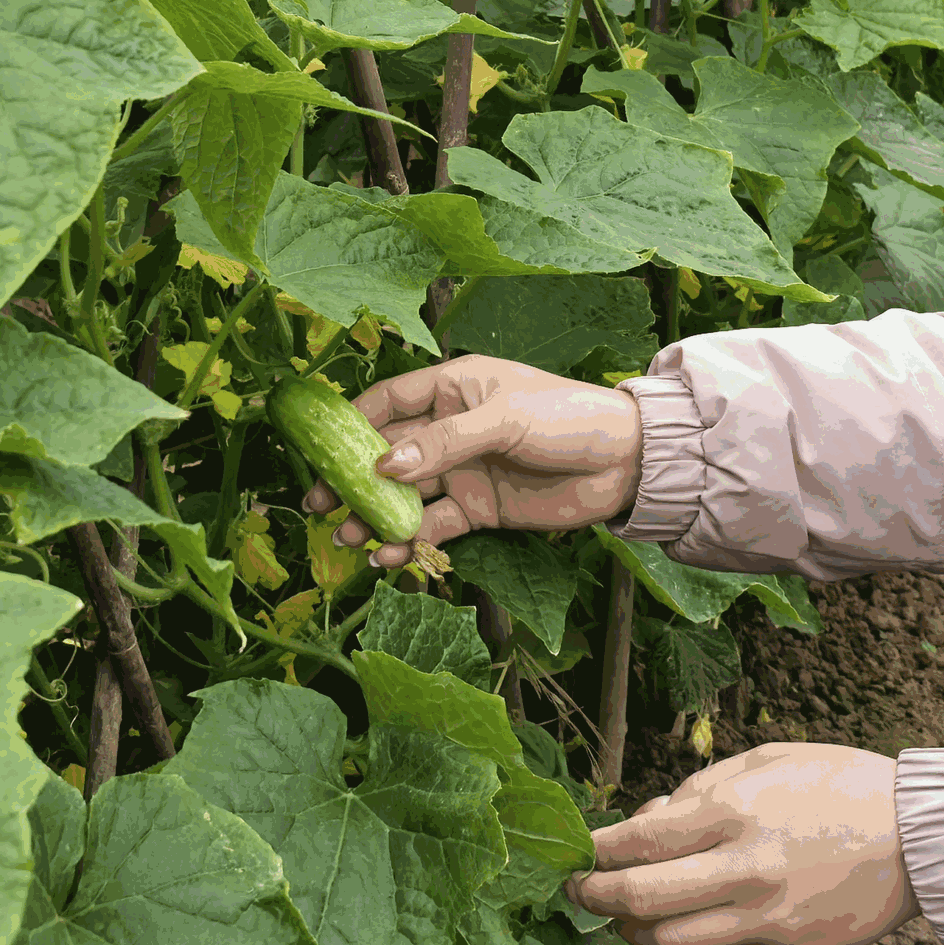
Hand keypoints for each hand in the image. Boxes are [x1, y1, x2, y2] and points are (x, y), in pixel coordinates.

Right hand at [298, 354, 643, 570]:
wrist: (626, 463)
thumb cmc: (570, 418)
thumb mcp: (506, 419)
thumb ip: (446, 442)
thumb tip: (385, 465)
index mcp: (454, 387)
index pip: (390, 400)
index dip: (353, 422)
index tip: (319, 448)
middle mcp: (451, 428)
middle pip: (389, 453)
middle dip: (353, 479)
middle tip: (318, 506)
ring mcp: (463, 470)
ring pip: (406, 494)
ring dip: (375, 516)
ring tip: (346, 540)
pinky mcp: (479, 508)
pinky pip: (434, 526)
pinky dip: (410, 541)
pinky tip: (389, 557)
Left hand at [566, 744, 915, 944]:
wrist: (922, 837)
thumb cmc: (844, 784)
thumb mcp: (768, 759)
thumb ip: (701, 787)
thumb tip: (647, 822)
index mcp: (737, 809)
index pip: (638, 841)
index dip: (594, 850)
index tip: (575, 852)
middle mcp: (746, 868)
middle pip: (640, 898)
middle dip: (594, 896)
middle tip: (578, 889)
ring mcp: (768, 919)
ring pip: (670, 944)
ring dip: (635, 931)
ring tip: (626, 914)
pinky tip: (678, 938)